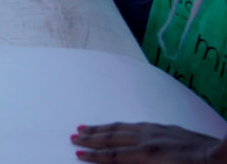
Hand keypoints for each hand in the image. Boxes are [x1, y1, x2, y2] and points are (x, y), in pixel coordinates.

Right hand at [71, 122, 226, 162]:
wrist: (224, 156)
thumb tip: (119, 161)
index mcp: (148, 155)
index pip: (114, 155)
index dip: (94, 156)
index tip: (78, 154)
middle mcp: (149, 140)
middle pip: (113, 138)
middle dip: (92, 138)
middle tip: (74, 136)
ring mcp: (158, 132)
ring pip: (124, 128)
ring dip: (103, 129)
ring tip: (87, 127)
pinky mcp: (168, 129)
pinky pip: (138, 125)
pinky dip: (123, 126)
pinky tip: (120, 127)